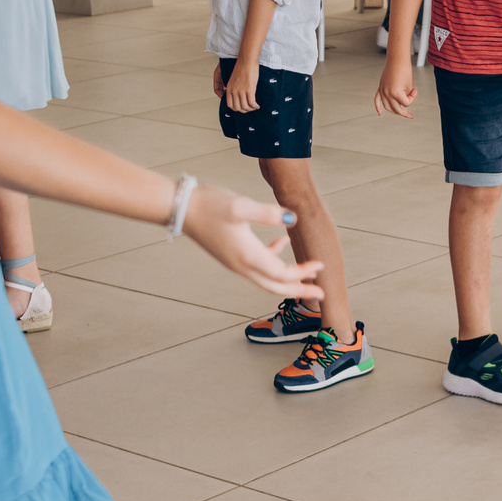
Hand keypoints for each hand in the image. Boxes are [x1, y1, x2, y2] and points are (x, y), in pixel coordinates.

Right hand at [181, 183, 319, 299]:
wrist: (180, 208)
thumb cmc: (209, 205)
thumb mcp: (240, 206)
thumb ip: (267, 214)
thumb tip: (292, 219)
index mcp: (247, 256)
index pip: (282, 274)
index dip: (303, 274)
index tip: (320, 267)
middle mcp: (242, 265)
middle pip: (276, 286)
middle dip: (300, 290)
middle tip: (321, 295)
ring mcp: (235, 262)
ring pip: (267, 279)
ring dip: (288, 279)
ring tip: (308, 274)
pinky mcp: (231, 255)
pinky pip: (257, 266)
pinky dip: (272, 260)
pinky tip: (281, 244)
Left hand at [224, 58, 261, 114]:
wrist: (247, 61)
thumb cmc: (243, 68)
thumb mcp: (234, 80)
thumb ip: (235, 88)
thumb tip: (240, 96)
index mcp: (229, 89)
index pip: (230, 105)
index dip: (237, 109)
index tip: (242, 107)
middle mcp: (234, 91)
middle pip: (238, 108)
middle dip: (244, 110)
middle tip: (250, 108)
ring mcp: (241, 91)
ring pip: (245, 106)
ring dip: (251, 109)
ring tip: (254, 107)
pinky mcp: (249, 89)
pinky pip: (252, 103)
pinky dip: (255, 106)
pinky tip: (257, 106)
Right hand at [375, 59, 417, 117]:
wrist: (397, 60)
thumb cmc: (405, 70)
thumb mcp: (409, 86)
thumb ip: (406, 97)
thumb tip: (403, 103)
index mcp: (396, 93)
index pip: (406, 103)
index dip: (413, 98)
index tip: (415, 90)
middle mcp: (387, 93)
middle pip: (396, 109)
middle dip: (405, 112)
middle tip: (410, 115)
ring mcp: (383, 91)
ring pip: (387, 107)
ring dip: (394, 111)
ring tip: (401, 112)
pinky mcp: (381, 88)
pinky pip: (377, 100)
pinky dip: (378, 107)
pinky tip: (380, 113)